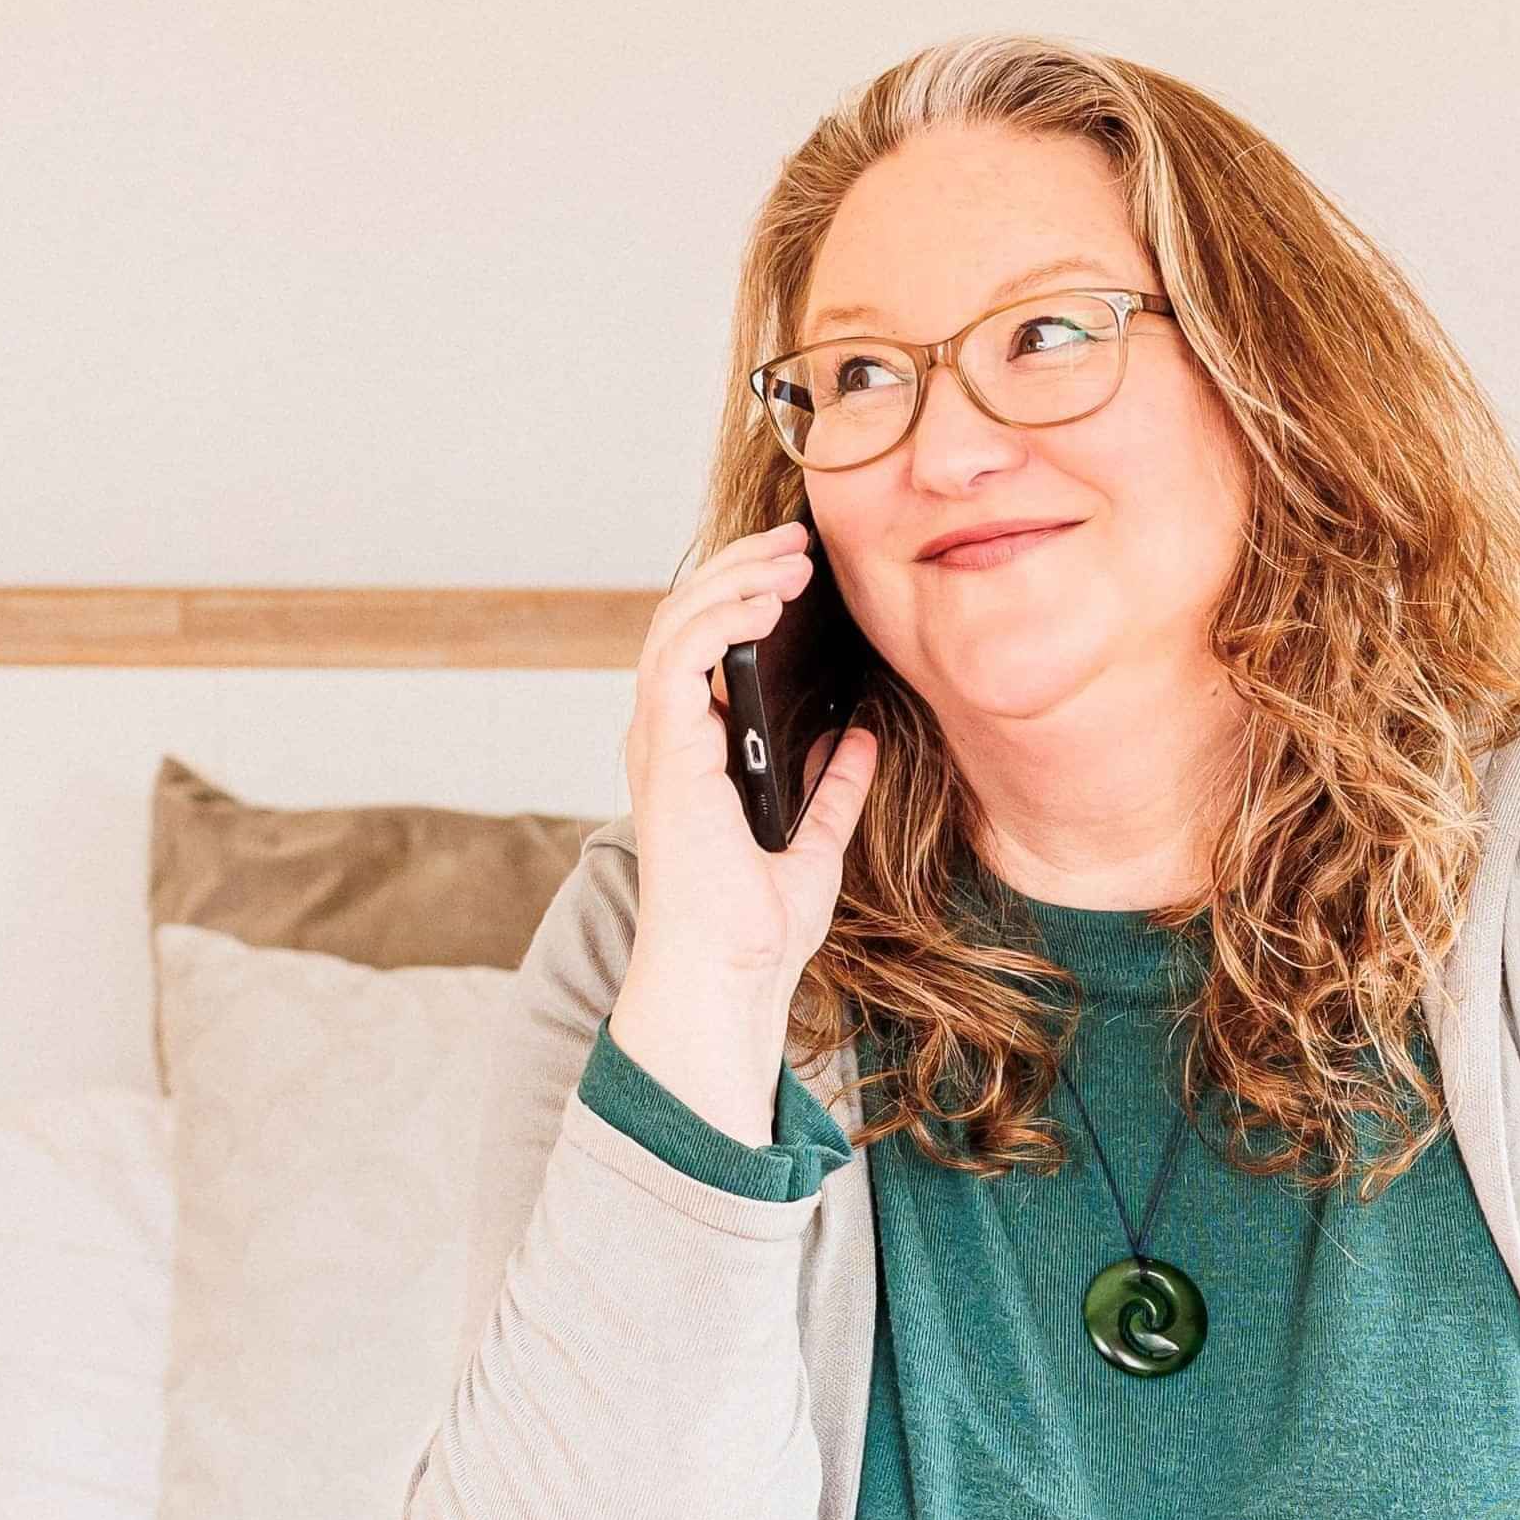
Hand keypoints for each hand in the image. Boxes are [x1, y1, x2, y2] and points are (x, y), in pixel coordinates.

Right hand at [611, 521, 881, 1139]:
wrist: (731, 977)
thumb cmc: (756, 928)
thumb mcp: (815, 842)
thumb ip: (832, 787)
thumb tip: (859, 735)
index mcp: (694, 753)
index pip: (705, 647)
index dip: (745, 596)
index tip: (801, 568)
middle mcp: (667, 740)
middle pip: (686, 619)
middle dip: (740, 568)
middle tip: (800, 542)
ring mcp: (661, 744)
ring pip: (678, 625)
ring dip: (735, 580)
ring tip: (792, 559)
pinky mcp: (668, 755)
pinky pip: (682, 660)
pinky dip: (722, 619)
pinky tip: (768, 602)